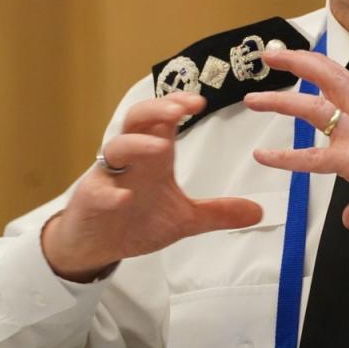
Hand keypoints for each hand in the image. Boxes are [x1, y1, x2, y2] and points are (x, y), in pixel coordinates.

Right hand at [42, 92, 262, 281]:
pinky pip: (96, 191)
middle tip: (178, 110)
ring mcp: (107, 177)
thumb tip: (259, 212)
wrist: (96, 246)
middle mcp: (130, 159)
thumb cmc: (137, 219)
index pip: (162, 118)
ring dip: (137, 144)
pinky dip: (109, 193)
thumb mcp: (184, 218)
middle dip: (156, 110)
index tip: (200, 101)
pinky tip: (123, 198)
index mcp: (153, 155)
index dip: (177, 104)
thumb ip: (218, 212)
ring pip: (115, 147)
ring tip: (160, 147)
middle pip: (136, 120)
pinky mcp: (90, 201)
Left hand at [245, 50, 348, 253]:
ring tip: (255, 98)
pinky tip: (264, 156)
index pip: (345, 85)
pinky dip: (287, 156)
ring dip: (284, 100)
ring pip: (320, 108)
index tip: (295, 60)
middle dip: (301, 62)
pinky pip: (317, 157)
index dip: (319, 68)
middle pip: (333, 79)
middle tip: (271, 55)